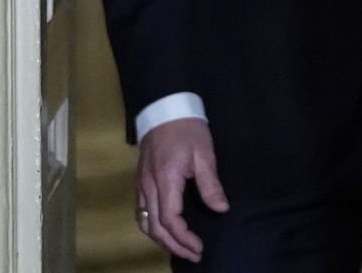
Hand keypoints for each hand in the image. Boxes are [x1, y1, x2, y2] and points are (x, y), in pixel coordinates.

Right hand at [136, 118, 229, 261]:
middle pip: (155, 227)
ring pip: (144, 221)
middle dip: (174, 245)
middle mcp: (149, 186)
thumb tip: (221, 208)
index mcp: (165, 181)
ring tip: (180, 247)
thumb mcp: (204, 154)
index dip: (184, 238)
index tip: (199, 247)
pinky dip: (152, 226)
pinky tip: (165, 229)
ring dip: (161, 239)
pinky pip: (142, 211)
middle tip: (193, 254)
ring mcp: (141, 184)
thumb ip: (210, 184)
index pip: (170, 220)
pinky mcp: (140, 180)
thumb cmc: (187, 129)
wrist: (164, 108)